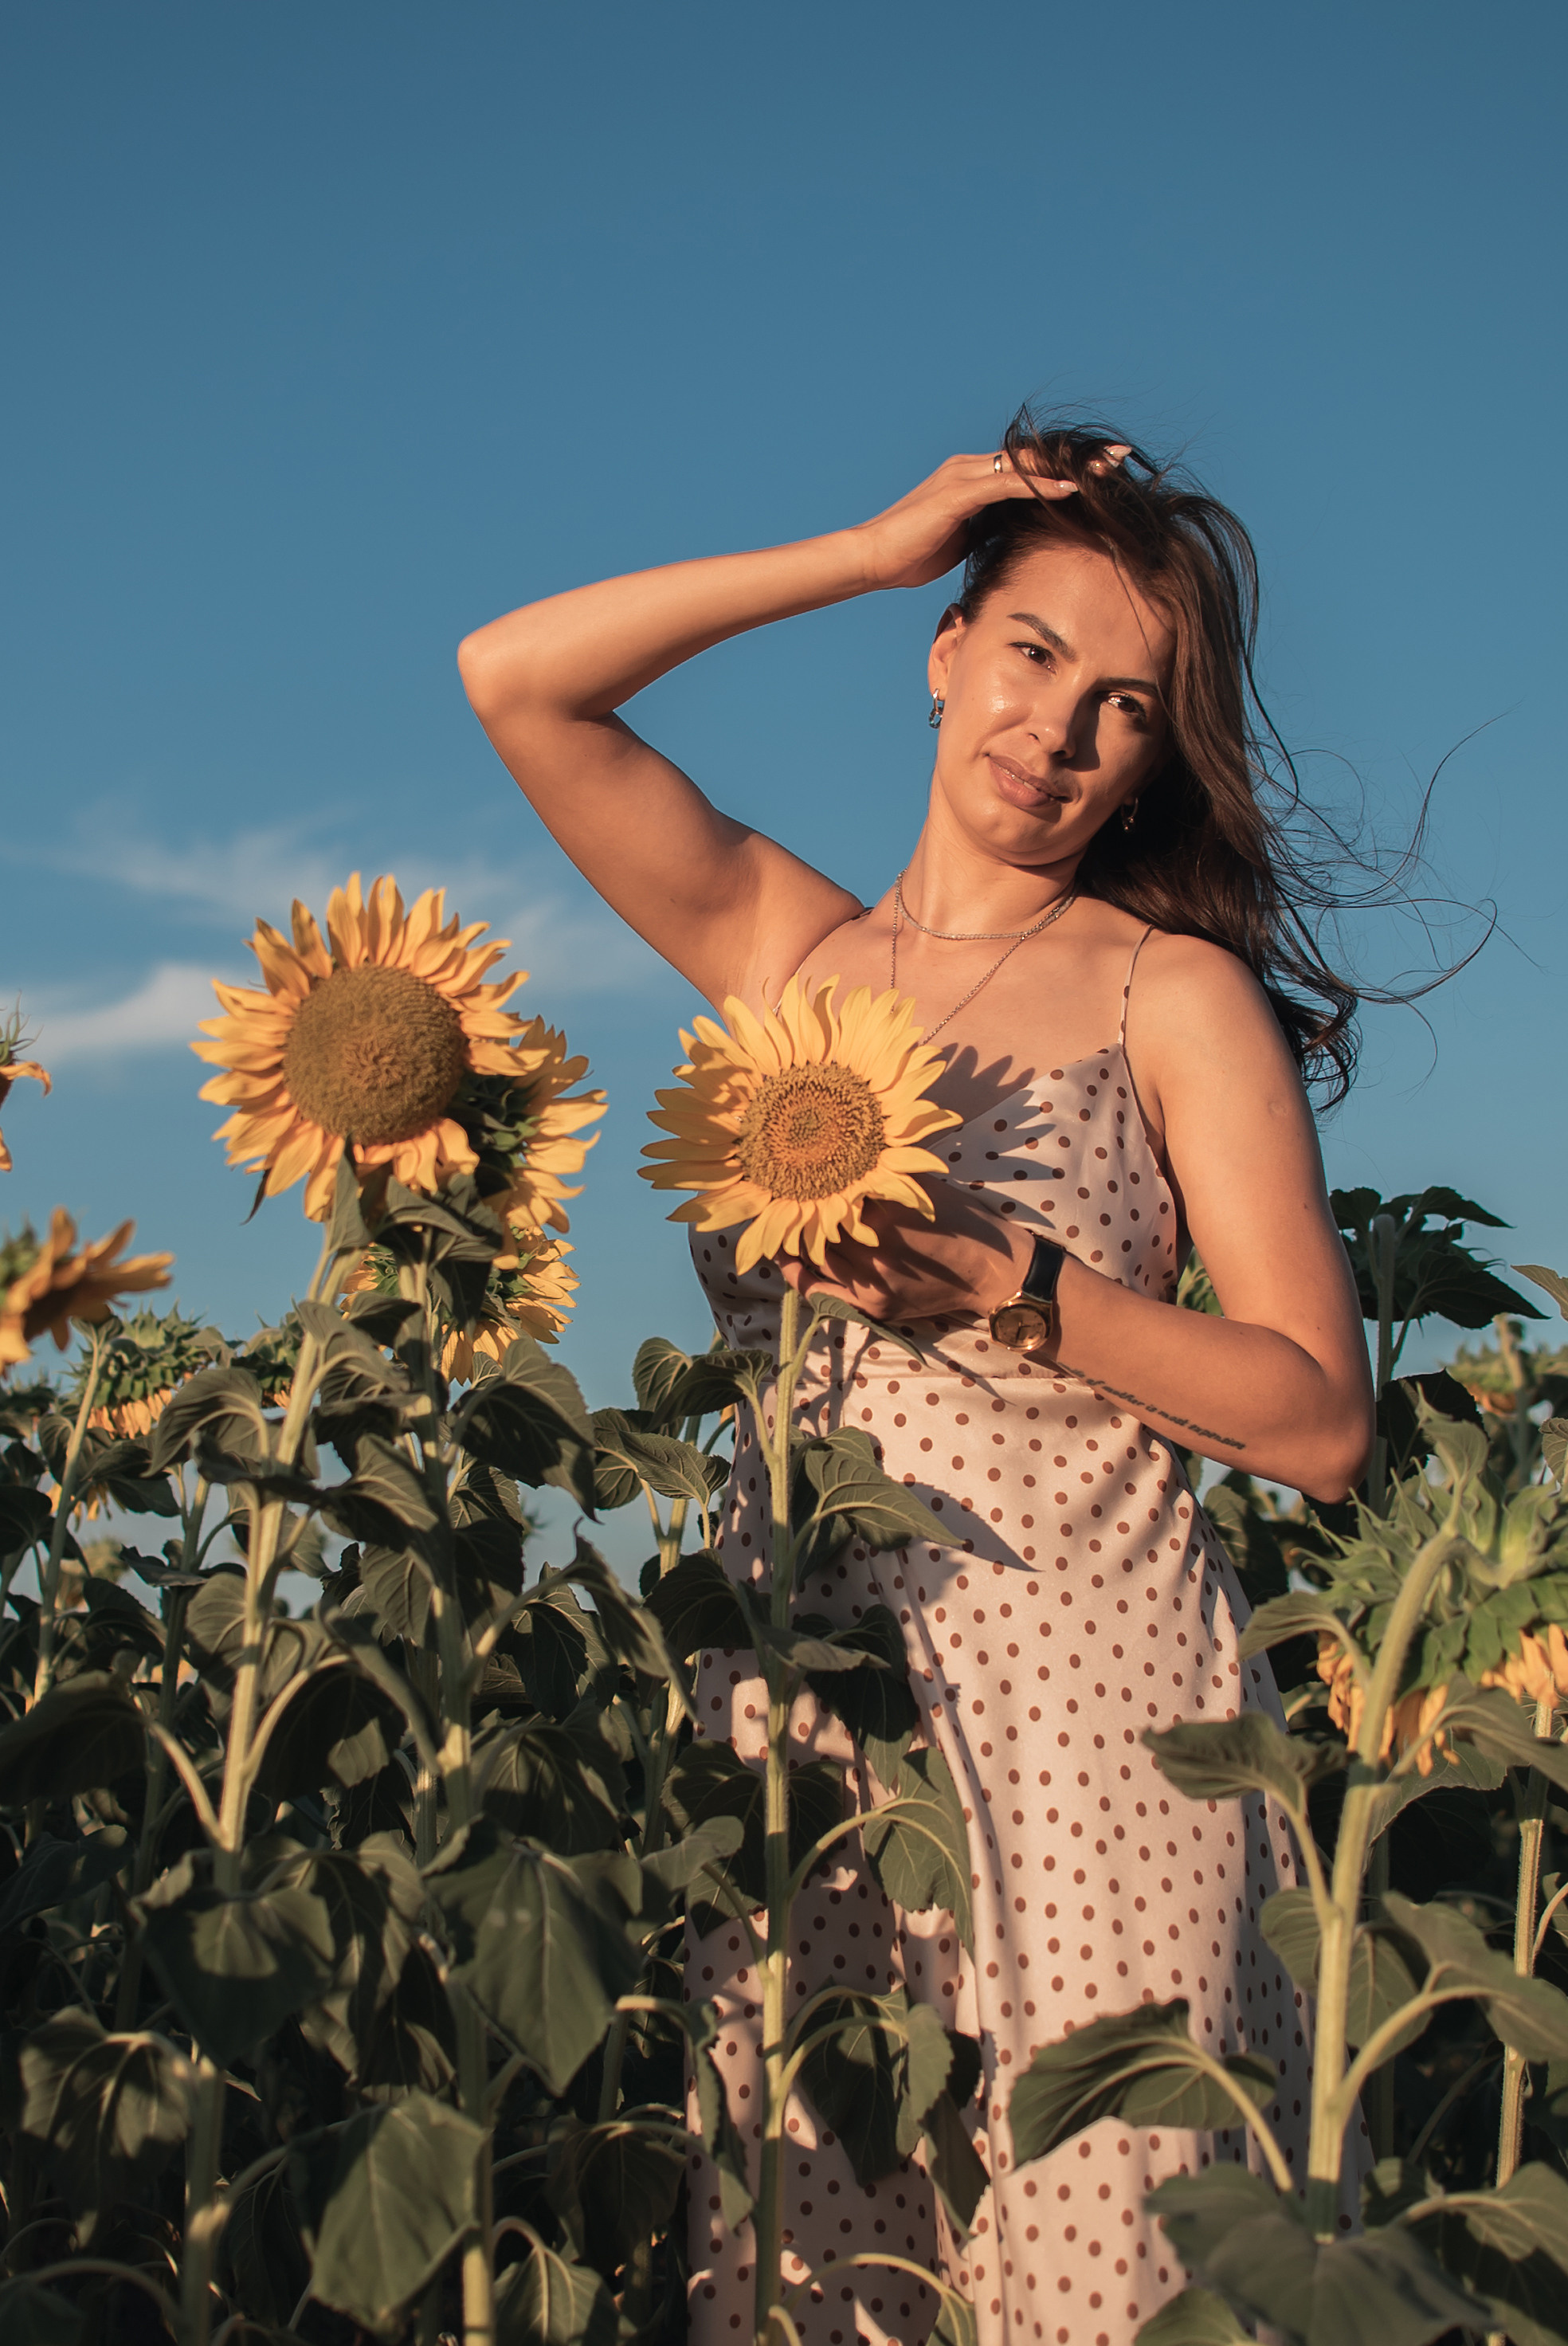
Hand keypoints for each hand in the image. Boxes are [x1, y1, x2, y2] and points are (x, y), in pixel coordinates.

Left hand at [778, 1179, 1035, 1321]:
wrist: (992, 1270)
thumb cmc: (964, 1218)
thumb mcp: (925, 1186)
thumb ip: (886, 1175)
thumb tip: (845, 1155)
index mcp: (889, 1211)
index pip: (833, 1194)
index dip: (811, 1183)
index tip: (795, 1172)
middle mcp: (876, 1248)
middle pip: (819, 1226)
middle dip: (799, 1210)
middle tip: (775, 1194)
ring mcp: (873, 1281)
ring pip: (817, 1257)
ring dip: (796, 1240)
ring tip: (777, 1222)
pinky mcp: (873, 1305)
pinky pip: (823, 1292)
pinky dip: (800, 1275)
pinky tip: (785, 1260)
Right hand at [851, 446, 1131, 592]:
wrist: (873, 558)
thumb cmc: (912, 555)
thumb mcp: (961, 539)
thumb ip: (986, 528)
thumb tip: (1011, 537)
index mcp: (973, 477)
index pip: (1028, 466)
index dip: (1065, 466)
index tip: (1103, 468)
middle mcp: (971, 467)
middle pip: (1035, 456)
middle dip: (1080, 456)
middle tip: (1121, 456)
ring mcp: (964, 476)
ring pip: (1027, 464)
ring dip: (1070, 465)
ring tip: (1108, 468)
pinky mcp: (957, 493)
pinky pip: (1008, 485)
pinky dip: (1042, 485)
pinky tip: (1071, 489)